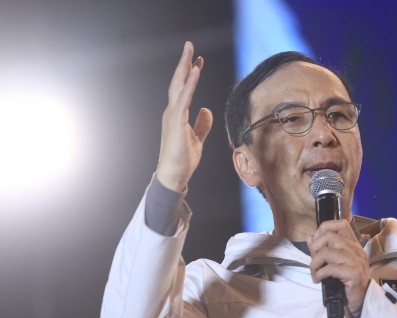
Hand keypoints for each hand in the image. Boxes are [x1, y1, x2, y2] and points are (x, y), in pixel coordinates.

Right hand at [156, 42, 212, 191]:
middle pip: (178, 82)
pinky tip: (195, 71)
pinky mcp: (176, 120)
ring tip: (190, 50)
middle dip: (184, 63)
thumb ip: (202, 124)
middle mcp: (172, 112)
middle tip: (189, 45)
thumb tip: (207, 110)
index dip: (191, 74)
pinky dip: (190, 83)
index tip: (198, 61)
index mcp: (177, 115)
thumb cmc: (183, 160)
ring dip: (185, 66)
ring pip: (179, 85)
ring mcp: (172, 115)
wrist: (174, 175)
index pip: (184, 89)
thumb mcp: (197, 139)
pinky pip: (184, 97)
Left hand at [308, 220, 370, 317]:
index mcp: (353, 245)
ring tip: (315, 273)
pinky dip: (319, 274)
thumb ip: (323, 249)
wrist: (360, 304)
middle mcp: (356, 250)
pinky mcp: (354, 274)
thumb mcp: (334, 264)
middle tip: (315, 262)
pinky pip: (330, 268)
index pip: (340, 224)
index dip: (324, 230)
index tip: (317, 245)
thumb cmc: (347, 284)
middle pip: (329, 236)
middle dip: (315, 248)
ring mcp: (356, 261)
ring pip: (326, 252)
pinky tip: (318, 280)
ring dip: (315, 264)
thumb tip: (311, 237)